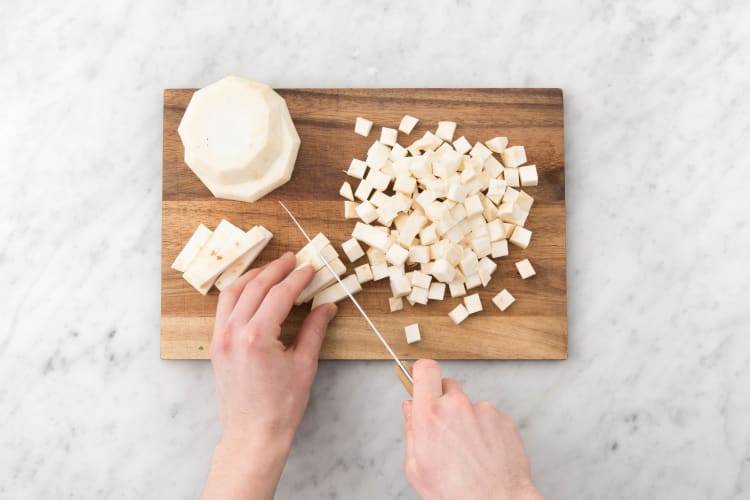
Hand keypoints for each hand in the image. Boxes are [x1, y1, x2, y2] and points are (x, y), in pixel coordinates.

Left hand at [202, 252, 337, 499]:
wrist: (252, 435)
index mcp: (258, 337)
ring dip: (253, 276)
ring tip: (270, 268)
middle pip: (255, 287)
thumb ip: (314, 330)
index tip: (310, 268)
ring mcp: (221, 339)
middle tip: (292, 260)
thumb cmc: (280, 407)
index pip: (280, 294)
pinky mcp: (216, 346)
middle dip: (276, 270)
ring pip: (232, 293)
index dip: (298, 278)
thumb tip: (327, 307)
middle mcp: (234, 333)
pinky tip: (250, 289)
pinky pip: (223, 309)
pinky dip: (237, 292)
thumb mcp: (304, 365)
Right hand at [402, 360, 542, 499]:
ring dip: (468, 419)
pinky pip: (490, 417)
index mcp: (431, 415)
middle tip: (445, 427)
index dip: (422, 372)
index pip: (425, 370)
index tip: (421, 378)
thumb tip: (411, 410)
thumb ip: (412, 431)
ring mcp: (484, 410)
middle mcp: (458, 406)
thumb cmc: (456, 493)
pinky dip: (486, 430)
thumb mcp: (416, 468)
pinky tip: (484, 452)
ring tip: (469, 450)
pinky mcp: (504, 419)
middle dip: (444, 401)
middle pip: (448, 385)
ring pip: (470, 404)